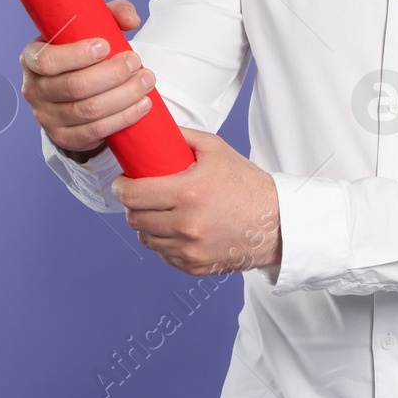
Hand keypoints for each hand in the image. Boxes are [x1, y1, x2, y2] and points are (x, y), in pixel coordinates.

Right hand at [19, 0, 154, 159]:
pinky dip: (122, 119)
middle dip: (112, 74)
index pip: (47, 60)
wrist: (73, 90)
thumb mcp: (89, 26)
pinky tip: (142, 106)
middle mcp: (34, 89)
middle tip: (136, 62)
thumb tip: (132, 20)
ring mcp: (46, 117)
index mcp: (32, 58)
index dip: (77, 55)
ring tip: (146, 82)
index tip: (106, 46)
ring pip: (89, 111)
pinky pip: (95, 132)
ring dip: (123, 97)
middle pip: (74, 87)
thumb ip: (111, 14)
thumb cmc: (81, 52)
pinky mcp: (64, 137)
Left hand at [112, 128, 281, 276]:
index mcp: (189, 192)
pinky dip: (163, 242)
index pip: (133, 195)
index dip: (121, 188)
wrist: (276, 223)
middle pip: (134, 218)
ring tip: (159, 212)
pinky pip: (162, 255)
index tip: (122, 183)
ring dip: (146, 225)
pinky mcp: (194, 266)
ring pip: (145, 239)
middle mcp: (187, 224)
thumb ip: (181, 138)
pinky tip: (175, 229)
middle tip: (141, 195)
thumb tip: (152, 132)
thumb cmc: (246, 184)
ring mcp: (190, 249)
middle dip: (132, 205)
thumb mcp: (215, 149)